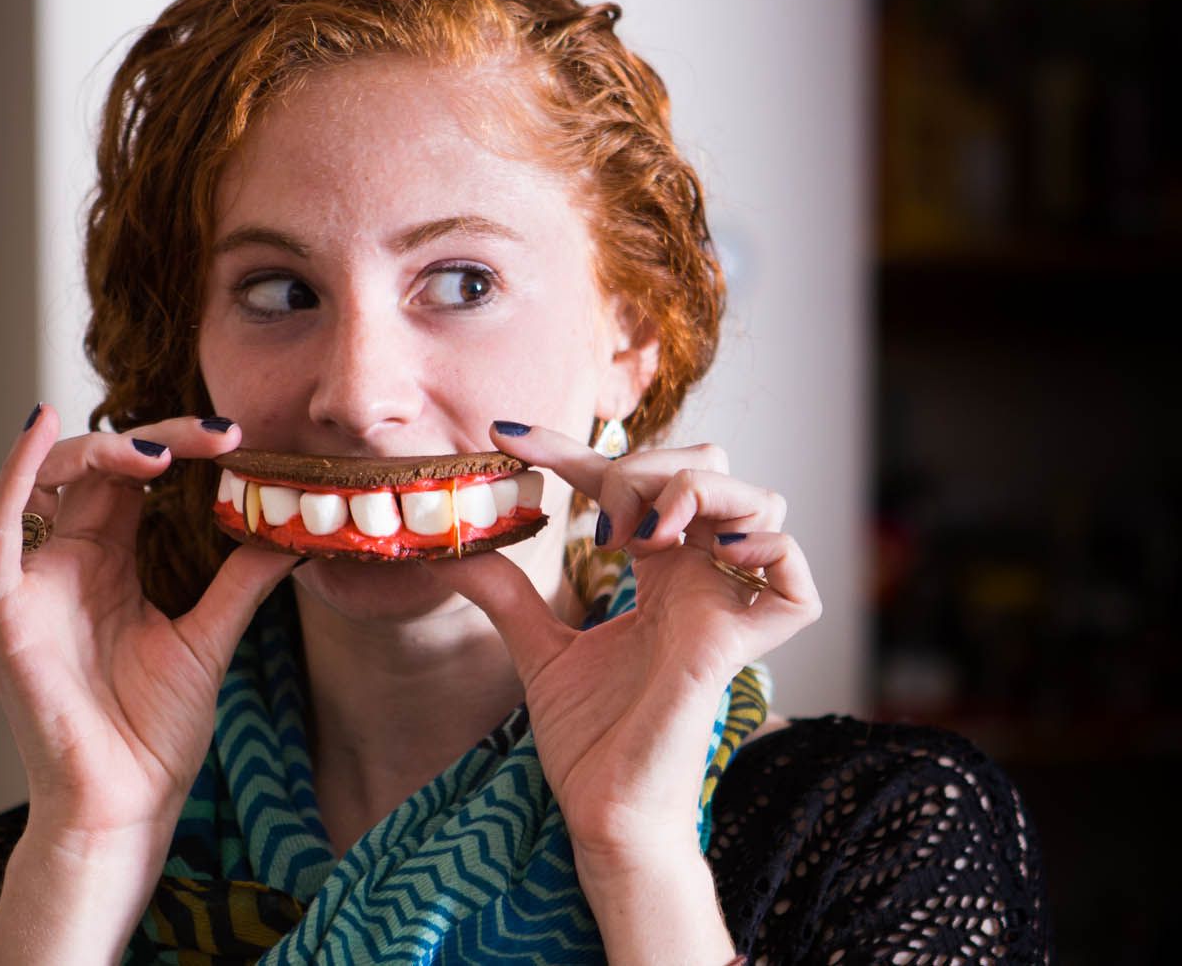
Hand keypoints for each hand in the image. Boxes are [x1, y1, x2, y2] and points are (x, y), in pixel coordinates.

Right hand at [0, 405, 298, 842]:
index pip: (135, 478)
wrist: (124, 804)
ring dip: (99, 450)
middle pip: (96, 468)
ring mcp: (31, 584)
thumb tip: (294, 531)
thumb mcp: (210, 638)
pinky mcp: (3, 610)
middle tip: (217, 434)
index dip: (177, 446)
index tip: (235, 438)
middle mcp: (66, 563)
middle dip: (154, 440)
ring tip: (160, 449)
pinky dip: (12, 474)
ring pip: (46, 482)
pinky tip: (38, 428)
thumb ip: (242, 579)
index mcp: (110, 563)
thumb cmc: (153, 734)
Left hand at [448, 422, 820, 868]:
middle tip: (600, 524)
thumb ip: (507, 596)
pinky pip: (796, 582)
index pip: (629, 482)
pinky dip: (766, 549)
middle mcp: (699, 579)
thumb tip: (454, 551)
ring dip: (698, 492)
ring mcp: (727, 609)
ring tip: (644, 536)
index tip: (506, 438)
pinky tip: (706, 553)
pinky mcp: (743, 648)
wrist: (604, 812)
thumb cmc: (590, 741)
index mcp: (661, 572)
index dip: (570, 450)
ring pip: (762, 502)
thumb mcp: (538, 651)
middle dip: (648, 466)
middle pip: (711, 468)